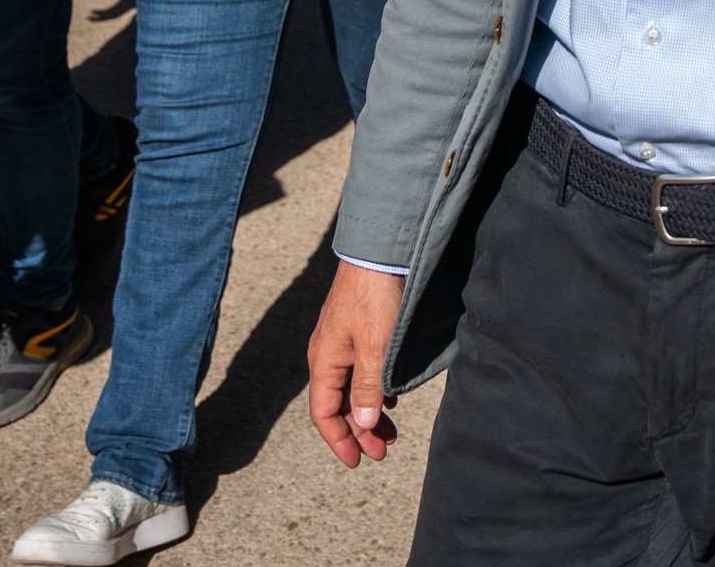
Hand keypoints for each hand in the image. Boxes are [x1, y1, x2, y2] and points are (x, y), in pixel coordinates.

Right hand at [307, 260, 403, 467]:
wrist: (378, 252)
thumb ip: (368, 388)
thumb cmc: (374, 298)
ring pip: (351, 390)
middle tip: (382, 452)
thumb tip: (363, 425)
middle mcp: (327, 355)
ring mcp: (342, 343)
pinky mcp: (357, 331)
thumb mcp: (374, 348)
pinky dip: (374, 391)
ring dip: (368, 414)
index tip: (358, 462)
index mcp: (324, 363)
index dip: (340, 441)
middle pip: (339, 405)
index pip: (324, 414)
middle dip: (359, 432)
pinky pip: (360, 372)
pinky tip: (390, 400)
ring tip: (390, 433)